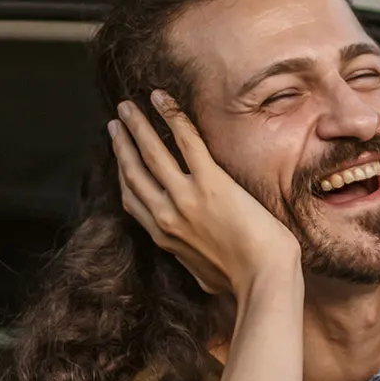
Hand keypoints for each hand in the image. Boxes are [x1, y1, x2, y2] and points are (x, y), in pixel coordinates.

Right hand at [108, 90, 301, 295]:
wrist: (264, 278)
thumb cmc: (243, 281)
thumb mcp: (204, 277)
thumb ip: (193, 263)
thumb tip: (196, 266)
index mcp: (164, 237)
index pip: (133, 199)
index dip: (123, 173)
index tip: (119, 155)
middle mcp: (166, 215)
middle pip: (133, 171)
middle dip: (122, 144)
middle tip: (116, 123)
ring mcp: (185, 197)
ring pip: (151, 152)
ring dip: (137, 125)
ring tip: (127, 107)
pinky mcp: (211, 183)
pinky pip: (186, 141)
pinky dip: (171, 116)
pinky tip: (160, 99)